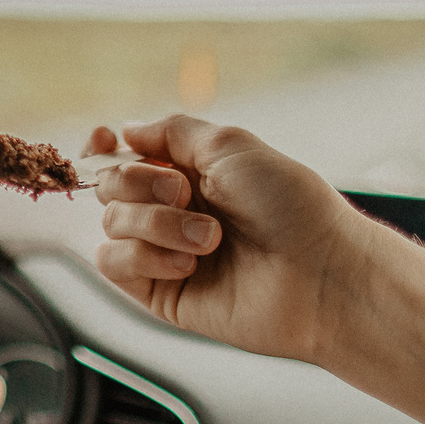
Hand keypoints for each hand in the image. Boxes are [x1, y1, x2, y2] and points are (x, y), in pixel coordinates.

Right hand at [87, 117, 424, 423]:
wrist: (319, 275)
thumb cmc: (291, 208)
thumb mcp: (231, 145)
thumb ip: (172, 132)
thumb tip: (127, 130)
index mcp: (193, 173)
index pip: (127, 156)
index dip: (105, 147)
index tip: (105, 140)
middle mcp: (175, 211)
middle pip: (111, 186)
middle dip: (141, 183)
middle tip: (186, 194)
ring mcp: (166, 253)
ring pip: (111, 224)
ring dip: (155, 224)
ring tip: (208, 239)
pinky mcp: (161, 292)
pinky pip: (114, 263)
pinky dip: (145, 256)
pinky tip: (188, 264)